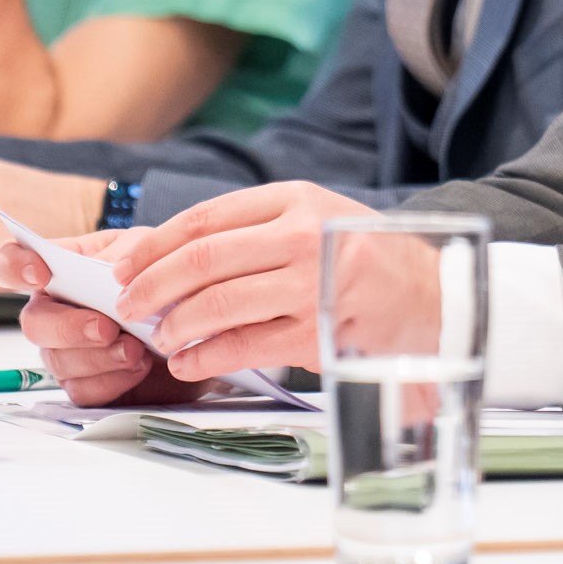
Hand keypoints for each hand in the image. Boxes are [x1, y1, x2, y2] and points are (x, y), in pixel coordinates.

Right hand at [0, 230, 192, 406]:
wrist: (193, 326)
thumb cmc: (162, 280)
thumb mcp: (150, 253)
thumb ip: (125, 256)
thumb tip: (102, 269)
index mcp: (57, 271)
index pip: (7, 265)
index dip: (12, 267)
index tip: (41, 274)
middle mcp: (52, 312)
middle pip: (33, 323)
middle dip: (69, 327)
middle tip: (107, 328)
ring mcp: (64, 351)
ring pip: (59, 361)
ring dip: (98, 357)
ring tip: (136, 348)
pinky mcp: (85, 385)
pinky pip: (82, 391)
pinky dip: (112, 381)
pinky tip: (139, 367)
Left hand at [112, 182, 380, 380]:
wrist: (436, 297)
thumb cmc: (366, 258)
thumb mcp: (319, 218)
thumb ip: (259, 228)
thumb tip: (175, 256)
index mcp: (296, 201)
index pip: (205, 219)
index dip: (154, 244)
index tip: (126, 265)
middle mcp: (301, 238)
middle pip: (201, 260)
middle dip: (151, 285)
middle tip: (128, 303)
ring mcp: (309, 287)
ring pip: (216, 304)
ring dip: (174, 325)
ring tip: (160, 337)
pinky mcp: (316, 334)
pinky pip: (242, 346)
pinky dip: (204, 356)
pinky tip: (187, 362)